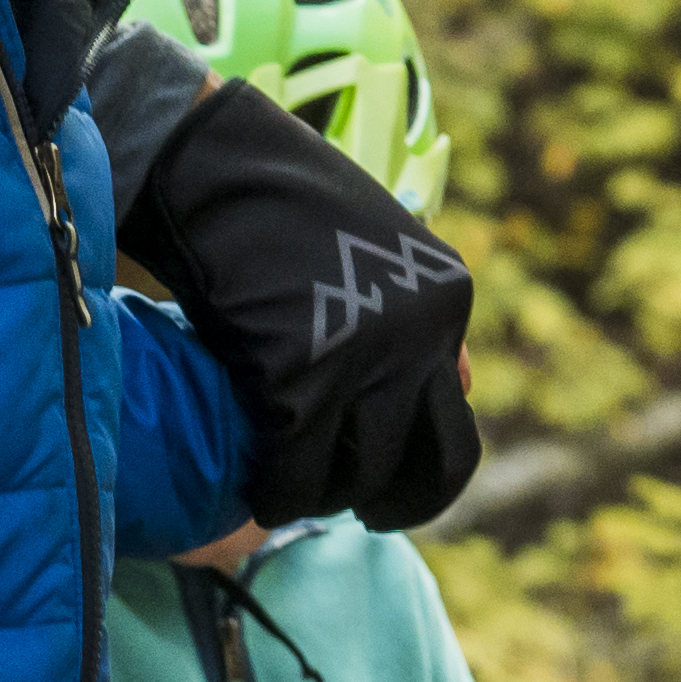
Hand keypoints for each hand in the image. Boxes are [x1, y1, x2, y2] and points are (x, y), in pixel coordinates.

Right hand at [95, 66, 483, 532]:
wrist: (214, 164)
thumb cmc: (284, 202)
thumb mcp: (386, 249)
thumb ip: (422, 318)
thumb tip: (466, 386)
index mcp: (450, 301)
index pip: (456, 421)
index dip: (419, 464)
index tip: (386, 479)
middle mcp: (423, 334)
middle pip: (433, 463)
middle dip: (398, 504)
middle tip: (366, 517)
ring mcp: (365, 358)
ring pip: (360, 477)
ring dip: (323, 499)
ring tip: (293, 492)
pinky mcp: (299, 376)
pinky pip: (295, 471)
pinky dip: (275, 493)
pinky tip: (256, 490)